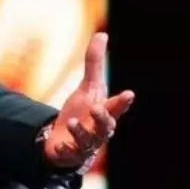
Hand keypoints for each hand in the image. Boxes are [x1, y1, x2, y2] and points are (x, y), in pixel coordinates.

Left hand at [42, 32, 134, 169]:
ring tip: (73, 122)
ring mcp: (85, 143)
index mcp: (104, 113)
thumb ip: (94, 63)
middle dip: (103, 118)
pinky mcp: (70, 153)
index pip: (116, 107)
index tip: (128, 94)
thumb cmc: (83, 111)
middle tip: (97, 108)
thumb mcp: (88, 87)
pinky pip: (69, 154)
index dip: (121, 101)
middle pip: (106, 127)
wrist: (68, 138)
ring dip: (81, 131)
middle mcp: (98, 130)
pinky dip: (65, 150)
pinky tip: (60, 145)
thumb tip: (102, 34)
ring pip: (87, 140)